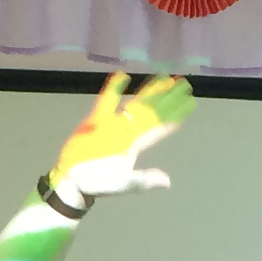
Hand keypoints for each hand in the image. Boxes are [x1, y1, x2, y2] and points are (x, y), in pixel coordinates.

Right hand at [50, 71, 193, 205]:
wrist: (72, 181)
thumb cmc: (98, 184)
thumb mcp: (123, 183)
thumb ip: (143, 179)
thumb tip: (167, 181)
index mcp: (136, 143)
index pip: (160, 125)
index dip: (175, 114)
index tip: (190, 102)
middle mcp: (128, 131)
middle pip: (153, 110)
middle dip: (167, 98)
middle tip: (183, 83)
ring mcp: (113, 124)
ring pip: (135, 103)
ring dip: (149, 91)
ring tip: (163, 78)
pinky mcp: (96, 120)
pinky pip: (107, 100)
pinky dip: (113, 88)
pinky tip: (123, 76)